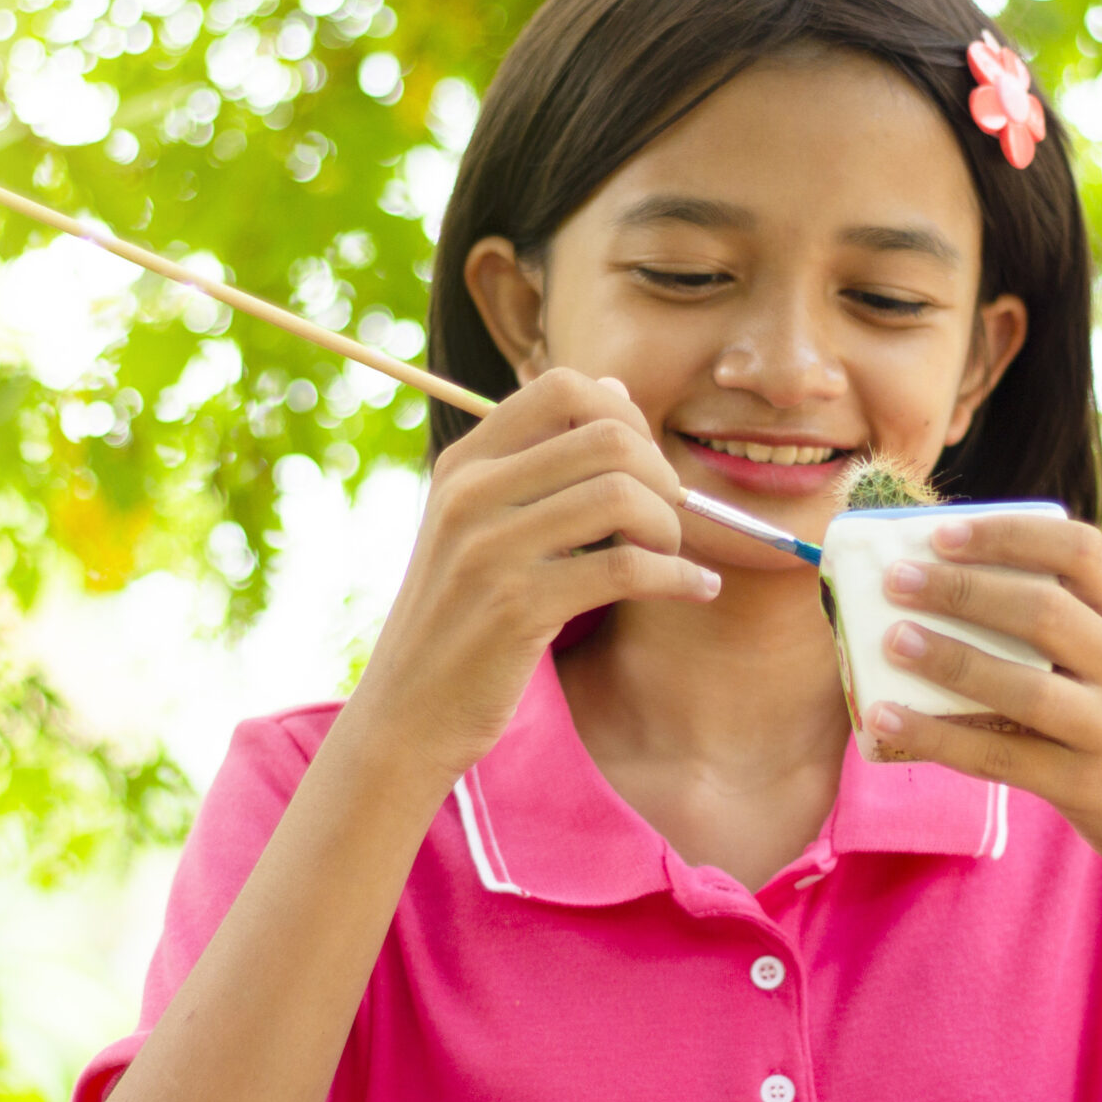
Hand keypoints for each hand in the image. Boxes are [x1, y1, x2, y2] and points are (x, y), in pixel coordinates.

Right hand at [347, 371, 719, 786]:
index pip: (561, 387)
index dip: (625, 417)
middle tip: (669, 517)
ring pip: (623, 496)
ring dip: (671, 527)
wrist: (406, 713)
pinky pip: (627, 568)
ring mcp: (489, 548)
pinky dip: (679, 577)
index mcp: (463, 463)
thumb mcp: (480, 527)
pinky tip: (695, 589)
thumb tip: (620, 392)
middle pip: (607, 436)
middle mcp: (470, 493)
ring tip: (673, 556)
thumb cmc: (461, 619)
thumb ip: (541, 462)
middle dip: (661, 474)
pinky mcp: (516, 607)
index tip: (643, 466)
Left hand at [862, 515, 1101, 876]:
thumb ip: (1067, 620)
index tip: (944, 533)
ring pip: (1024, 687)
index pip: (1080, 552)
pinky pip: (999, 757)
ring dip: (950, 659)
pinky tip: (887, 719)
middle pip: (1043, 613)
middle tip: (896, 581)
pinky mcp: (1082, 785)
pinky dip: (937, 736)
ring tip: (892, 640)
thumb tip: (942, 582)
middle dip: (964, 590)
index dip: (1009, 535)